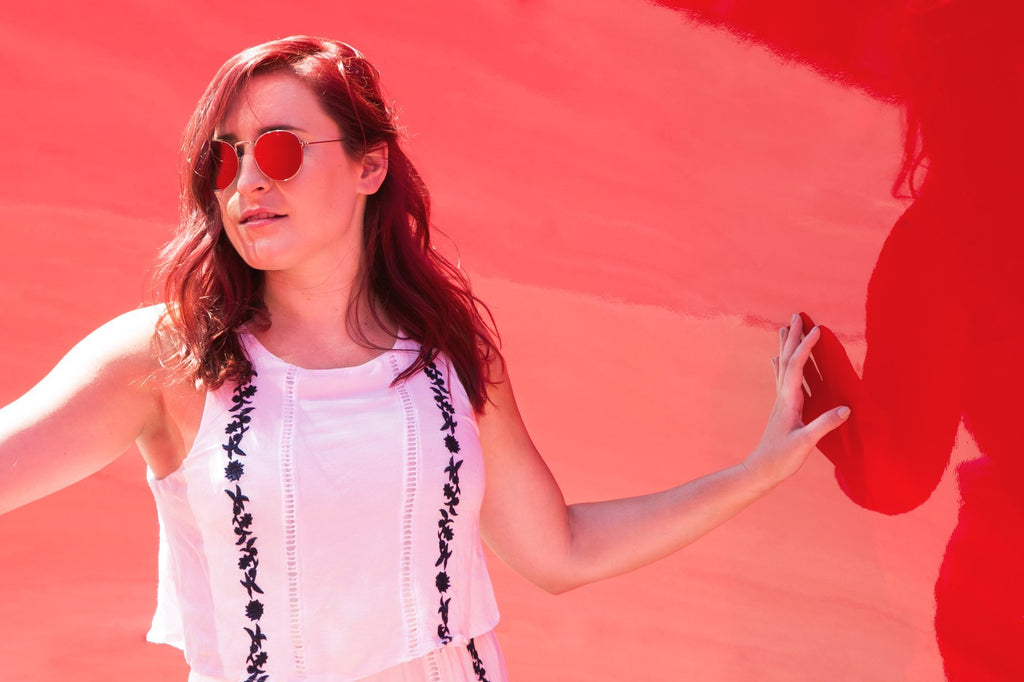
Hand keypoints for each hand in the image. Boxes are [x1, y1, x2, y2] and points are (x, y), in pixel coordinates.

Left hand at [743, 313, 850, 486]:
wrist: (761, 470)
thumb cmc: (781, 458)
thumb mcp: (805, 443)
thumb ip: (824, 425)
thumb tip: (846, 409)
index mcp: (789, 401)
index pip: (797, 367)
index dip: (806, 347)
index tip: (816, 328)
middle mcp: (783, 397)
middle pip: (787, 360)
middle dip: (794, 337)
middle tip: (797, 315)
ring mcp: (781, 401)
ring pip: (783, 366)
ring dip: (787, 346)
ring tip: (786, 327)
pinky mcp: (783, 408)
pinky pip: (782, 379)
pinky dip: (782, 364)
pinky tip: (776, 359)